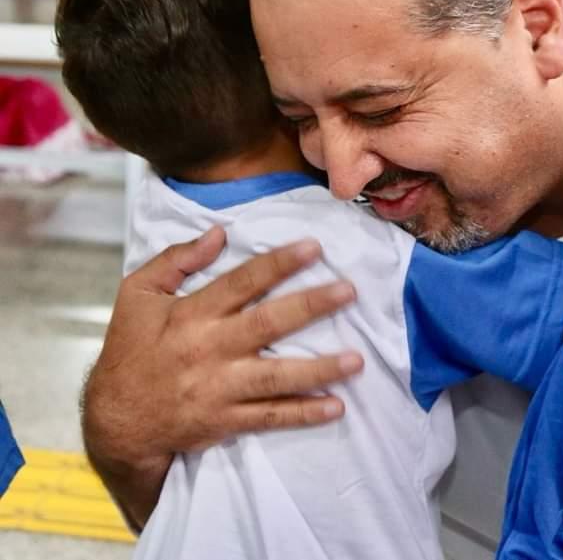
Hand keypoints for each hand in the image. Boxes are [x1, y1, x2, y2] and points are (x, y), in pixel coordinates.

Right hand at [82, 227, 362, 524]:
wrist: (115, 420)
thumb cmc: (132, 350)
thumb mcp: (137, 295)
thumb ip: (176, 259)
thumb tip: (218, 233)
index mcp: (192, 314)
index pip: (242, 282)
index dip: (279, 264)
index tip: (315, 247)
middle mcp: (209, 349)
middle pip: (268, 324)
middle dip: (311, 306)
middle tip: (348, 292)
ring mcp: (219, 388)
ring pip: (276, 377)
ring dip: (320, 369)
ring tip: (357, 359)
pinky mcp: (226, 420)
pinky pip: (270, 417)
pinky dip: (303, 413)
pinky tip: (336, 407)